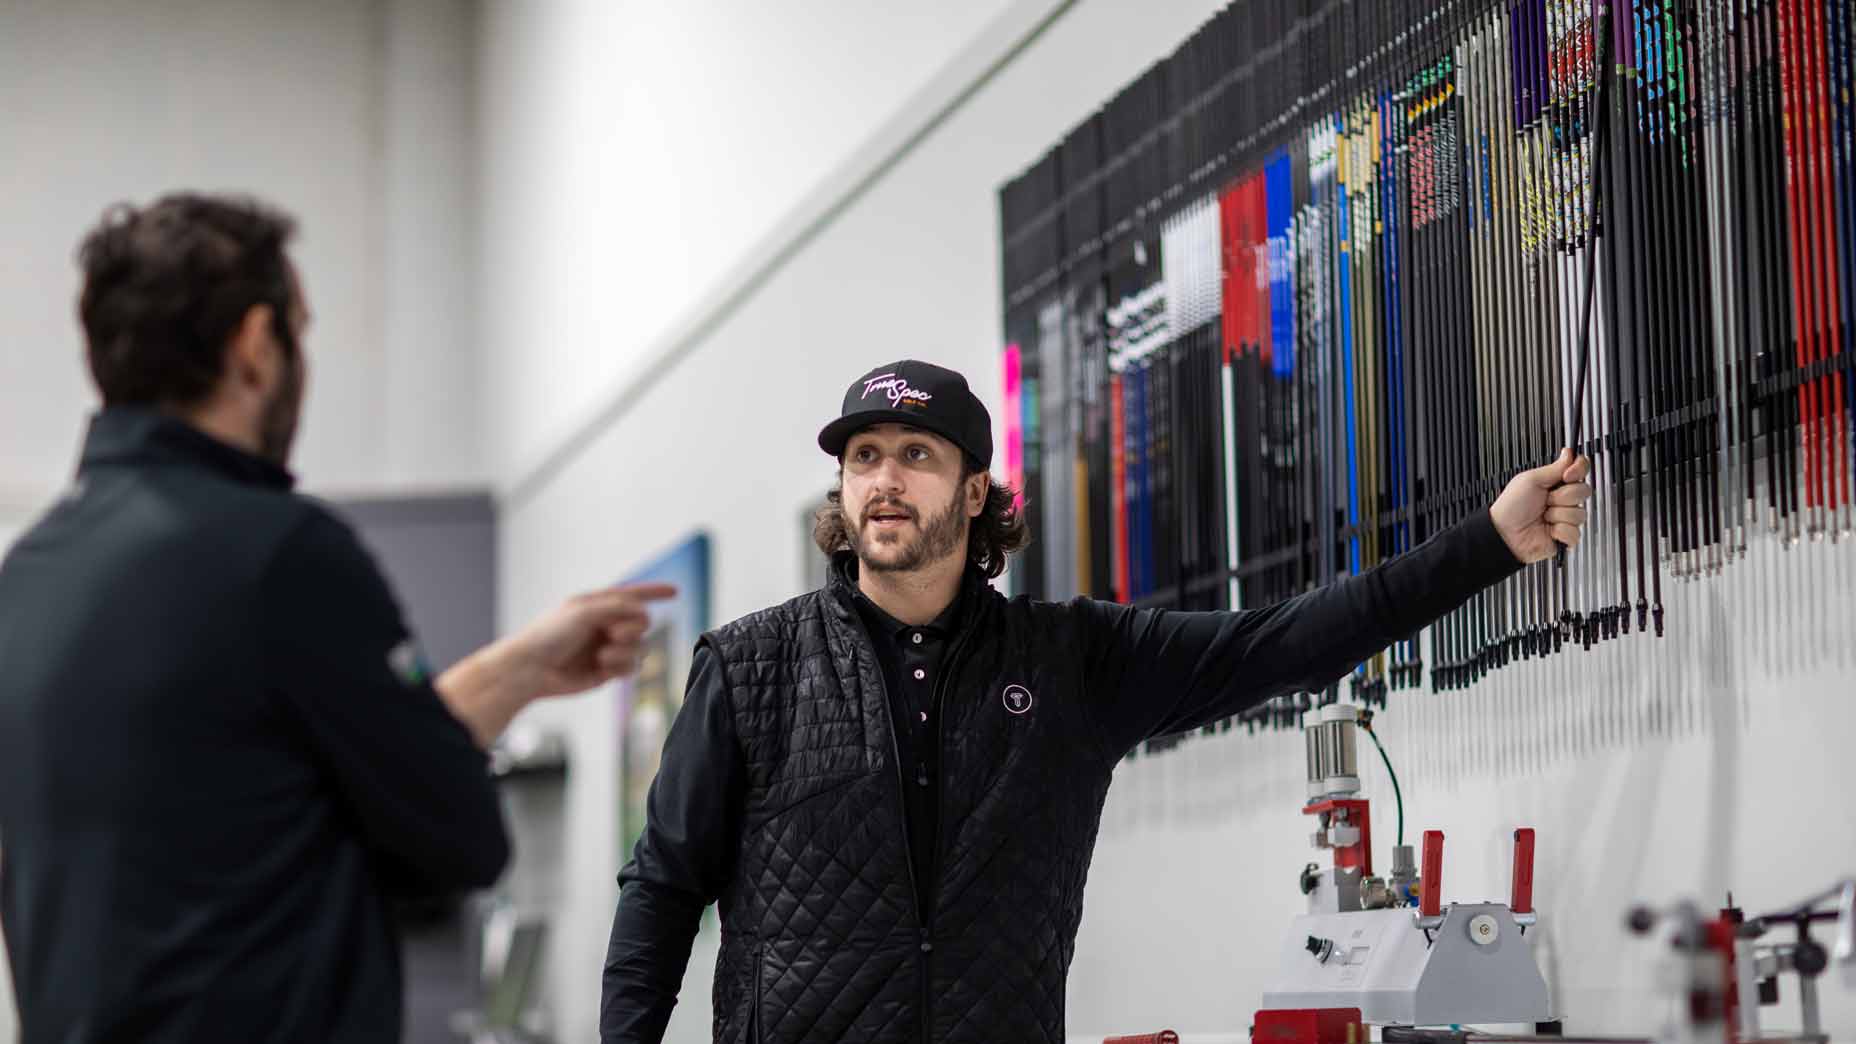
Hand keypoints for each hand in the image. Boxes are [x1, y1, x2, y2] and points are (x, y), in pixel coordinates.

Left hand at [505, 583, 678, 697]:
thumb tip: (644, 613)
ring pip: (641, 647)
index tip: (675, 591)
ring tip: (603, 655)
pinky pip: (632, 667)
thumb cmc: (550, 635)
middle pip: (643, 622)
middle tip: (612, 634)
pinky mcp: (608, 670)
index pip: (633, 594)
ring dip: (625, 651)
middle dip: (633, 628)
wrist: (531, 669)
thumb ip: (617, 607)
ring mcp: (608, 647)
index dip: (655, 591)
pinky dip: (621, 666)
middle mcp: (606, 624)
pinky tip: (603, 667)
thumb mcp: (583, 611)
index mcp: (598, 604)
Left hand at [1490, 449, 1592, 563]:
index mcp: (1555, 483)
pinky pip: (1575, 531)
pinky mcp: (1566, 535)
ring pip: (1580, 512)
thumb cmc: (1511, 506)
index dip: (1578, 470)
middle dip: (1563, 496)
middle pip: (1584, 490)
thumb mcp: (1531, 480)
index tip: (1567, 475)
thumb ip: (1555, 468)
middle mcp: (1563, 499)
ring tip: (1543, 516)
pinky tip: (1548, 529)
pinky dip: (1560, 530)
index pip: (1581, 470)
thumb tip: (1569, 454)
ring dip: (1558, 514)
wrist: (1504, 532)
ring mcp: (1565, 517)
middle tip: (1546, 500)